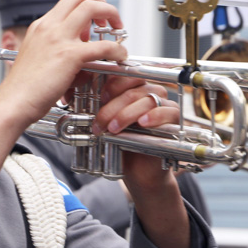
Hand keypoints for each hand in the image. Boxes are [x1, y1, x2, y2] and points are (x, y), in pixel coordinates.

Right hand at [0, 0, 127, 128]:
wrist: (12, 103)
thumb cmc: (24, 88)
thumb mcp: (39, 58)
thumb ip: (59, 49)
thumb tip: (83, 50)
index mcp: (41, 26)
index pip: (69, 0)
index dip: (88, 5)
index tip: (96, 20)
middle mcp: (49, 26)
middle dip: (102, 3)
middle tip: (110, 21)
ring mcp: (58, 38)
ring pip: (91, 8)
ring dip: (111, 15)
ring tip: (118, 32)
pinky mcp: (69, 56)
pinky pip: (103, 45)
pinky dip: (117, 49)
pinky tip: (119, 57)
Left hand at [92, 77, 191, 247]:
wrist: (138, 172)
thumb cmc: (121, 145)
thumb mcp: (105, 124)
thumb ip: (97, 108)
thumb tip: (74, 95)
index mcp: (133, 88)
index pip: (125, 75)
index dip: (112, 83)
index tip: (100, 96)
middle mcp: (150, 92)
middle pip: (133, 88)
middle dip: (113, 106)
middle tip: (100, 122)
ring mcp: (163, 104)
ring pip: (147, 99)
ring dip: (127, 113)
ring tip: (114, 128)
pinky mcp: (173, 119)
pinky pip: (167, 111)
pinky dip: (154, 116)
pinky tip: (143, 123)